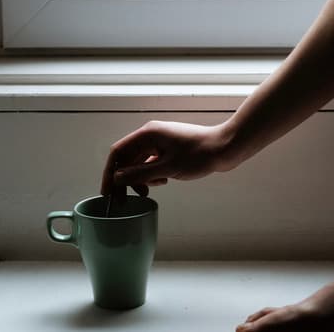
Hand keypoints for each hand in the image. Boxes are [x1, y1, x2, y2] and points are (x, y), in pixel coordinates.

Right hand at [101, 121, 236, 195]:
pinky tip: (162, 182)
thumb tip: (117, 179)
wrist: (226, 148)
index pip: (118, 152)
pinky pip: (152, 162)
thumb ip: (140, 174)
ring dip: (141, 178)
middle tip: (124, 200)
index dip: (109, 173)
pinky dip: (153, 174)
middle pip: (128, 158)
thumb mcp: (168, 168)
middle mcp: (151, 135)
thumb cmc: (200, 154)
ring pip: (140, 162)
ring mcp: (161, 141)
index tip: (107, 192)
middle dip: (125, 179)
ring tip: (148, 191)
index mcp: (147, 134)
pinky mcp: (170, 149)